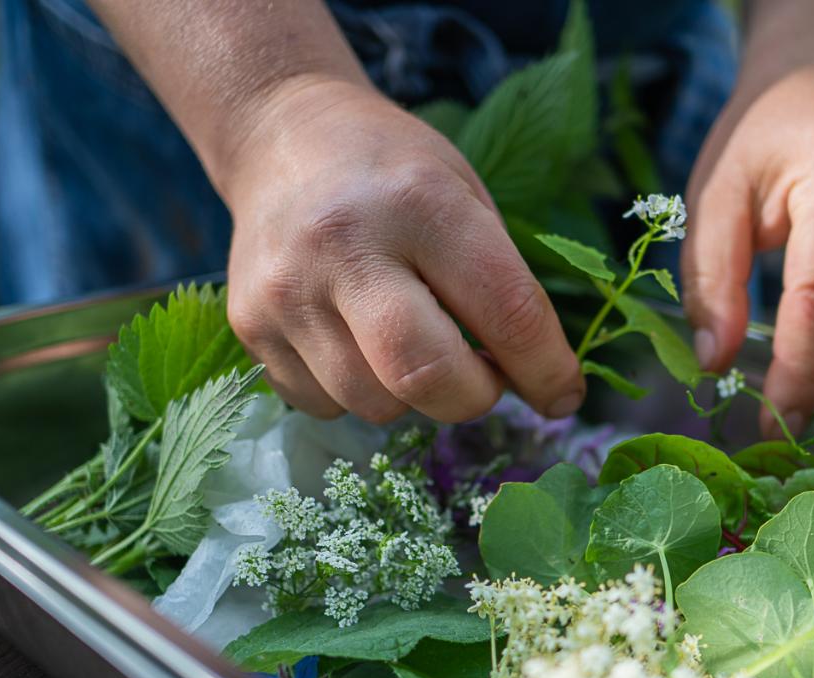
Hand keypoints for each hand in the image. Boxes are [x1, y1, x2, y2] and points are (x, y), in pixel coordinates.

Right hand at [220, 77, 583, 422]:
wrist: (279, 137)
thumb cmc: (392, 172)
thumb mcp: (464, 195)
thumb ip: (500, 287)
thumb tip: (538, 387)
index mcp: (420, 202)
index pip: (504, 311)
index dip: (546, 370)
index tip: (563, 396)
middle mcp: (345, 246)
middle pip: (426, 376)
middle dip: (473, 399)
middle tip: (484, 379)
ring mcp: (287, 292)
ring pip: (374, 404)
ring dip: (412, 396)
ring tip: (412, 346)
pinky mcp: (249, 326)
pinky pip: (323, 404)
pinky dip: (356, 392)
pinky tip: (355, 342)